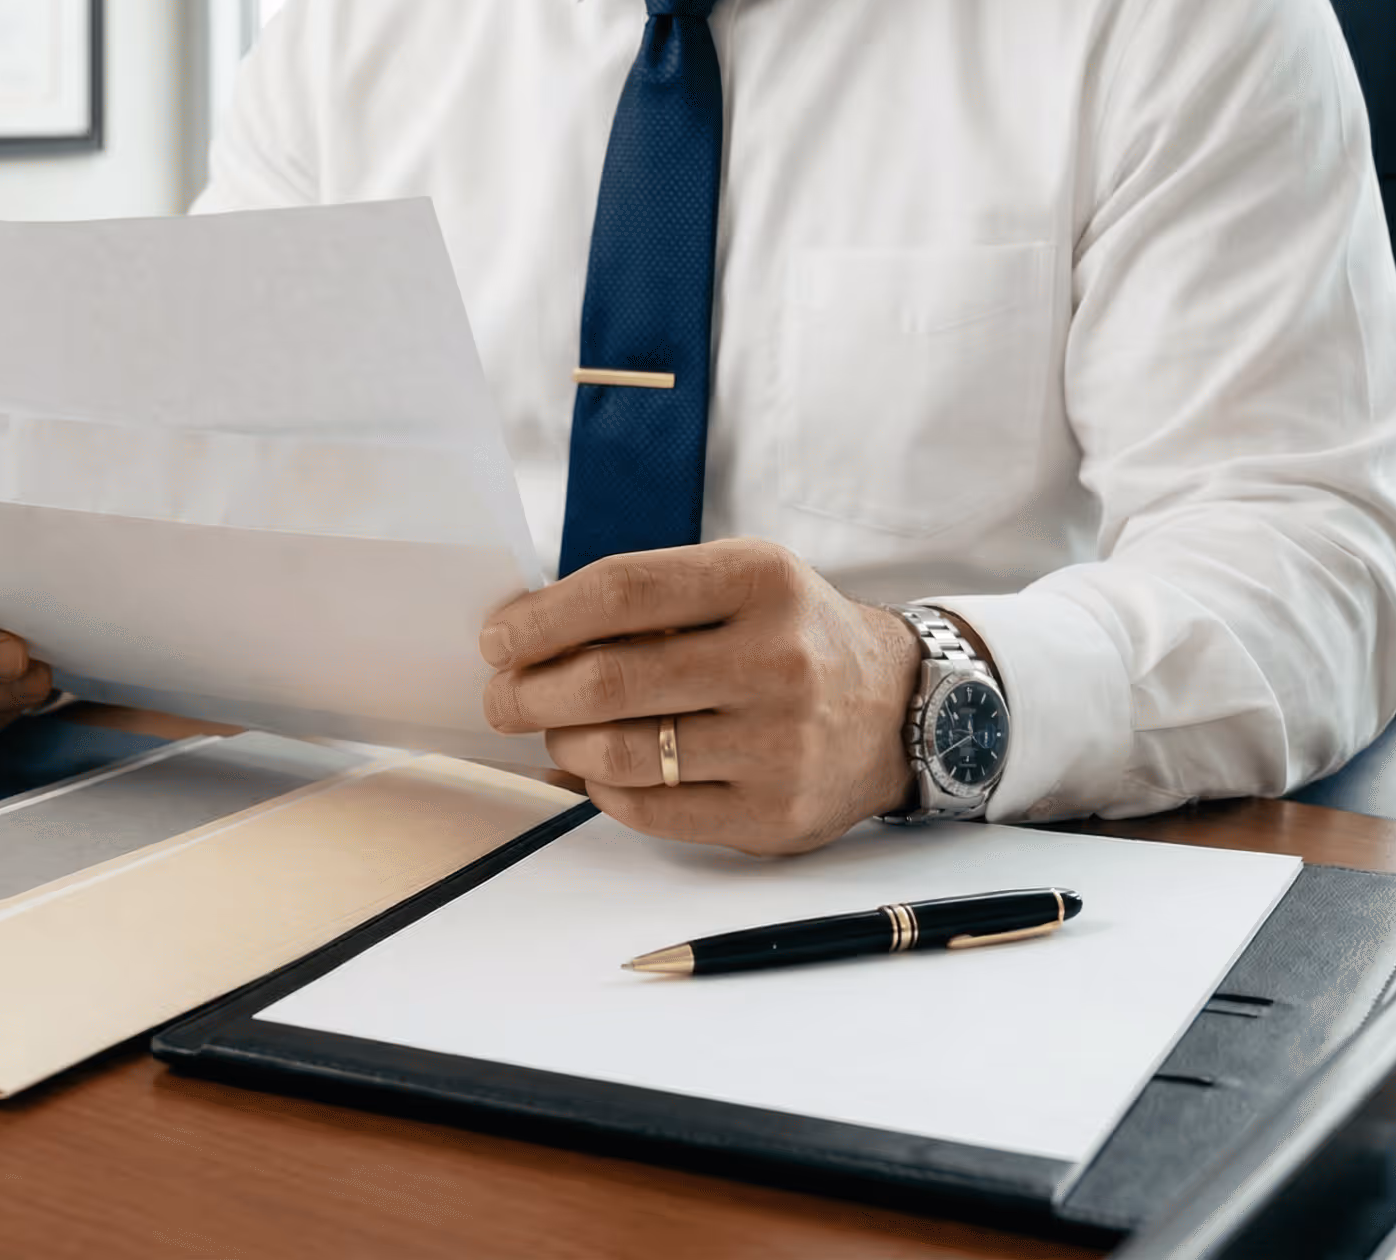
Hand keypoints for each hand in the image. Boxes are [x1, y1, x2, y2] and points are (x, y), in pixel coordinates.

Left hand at [479, 539, 921, 855]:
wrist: (897, 710)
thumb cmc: (791, 637)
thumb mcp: (740, 581)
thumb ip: (647, 597)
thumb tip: (527, 636)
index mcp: (760, 581)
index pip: (621, 592)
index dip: (542, 619)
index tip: (499, 639)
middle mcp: (777, 661)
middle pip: (609, 680)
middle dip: (530, 692)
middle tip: (502, 698)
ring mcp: (779, 745)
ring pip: (621, 753)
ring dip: (563, 744)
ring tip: (557, 731)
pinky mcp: (773, 815)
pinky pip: (649, 811)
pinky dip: (603, 791)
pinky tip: (601, 771)